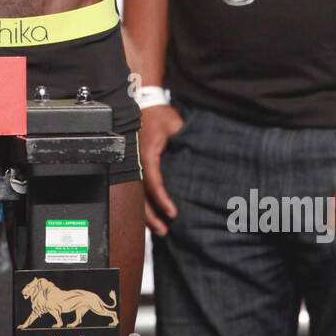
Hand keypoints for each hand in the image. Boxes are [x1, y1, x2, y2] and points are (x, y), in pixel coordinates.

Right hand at [139, 104, 183, 235]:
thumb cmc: (159, 115)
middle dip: (151, 216)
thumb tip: (203, 151)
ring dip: (146, 214)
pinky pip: (137, 188)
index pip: (153, 182)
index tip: (172, 213)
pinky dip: (144, 203)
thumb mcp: (175, 125)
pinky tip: (152, 215)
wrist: (143, 105)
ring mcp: (133, 166)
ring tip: (159, 229)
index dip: (162, 200)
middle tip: (164, 231)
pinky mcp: (135, 167)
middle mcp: (136, 163)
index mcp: (145, 155)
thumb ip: (185, 139)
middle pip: (139, 196)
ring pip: (136, 195)